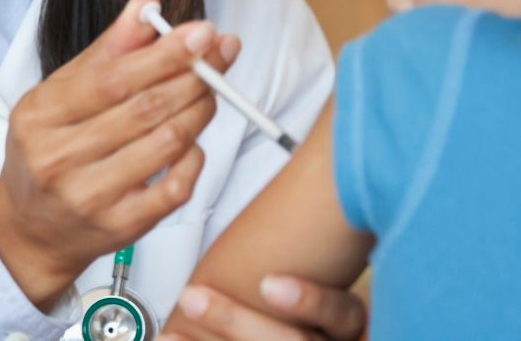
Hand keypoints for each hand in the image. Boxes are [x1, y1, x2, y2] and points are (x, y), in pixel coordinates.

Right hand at [0, 0, 240, 308]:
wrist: (30, 228)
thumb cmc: (50, 148)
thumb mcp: (62, 91)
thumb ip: (110, 47)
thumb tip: (148, 3)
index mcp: (42, 115)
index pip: (113, 79)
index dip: (164, 54)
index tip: (202, 32)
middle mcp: (60, 158)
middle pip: (145, 109)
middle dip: (194, 75)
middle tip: (220, 53)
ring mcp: (91, 197)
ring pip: (167, 144)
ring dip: (200, 110)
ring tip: (209, 90)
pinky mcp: (120, 227)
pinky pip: (176, 188)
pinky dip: (195, 158)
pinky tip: (192, 140)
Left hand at [160, 276, 367, 340]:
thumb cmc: (332, 324)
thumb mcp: (345, 300)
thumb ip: (328, 265)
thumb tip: (310, 193)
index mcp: (351, 331)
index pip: (342, 315)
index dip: (311, 300)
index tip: (269, 281)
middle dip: (234, 321)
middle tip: (193, 295)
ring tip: (169, 334)